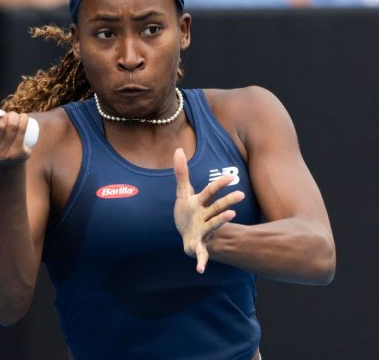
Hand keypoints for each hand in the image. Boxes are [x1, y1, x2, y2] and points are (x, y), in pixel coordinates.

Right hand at [0, 102, 31, 165]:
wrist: (4, 161)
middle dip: (3, 115)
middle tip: (4, 116)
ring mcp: (4, 157)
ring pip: (12, 126)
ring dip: (14, 115)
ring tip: (13, 116)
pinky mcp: (18, 155)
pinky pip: (22, 132)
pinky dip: (24, 120)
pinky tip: (23, 117)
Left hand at [173, 148, 244, 273]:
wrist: (188, 233)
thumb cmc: (188, 211)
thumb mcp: (183, 193)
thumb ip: (181, 173)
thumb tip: (178, 149)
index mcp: (201, 204)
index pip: (210, 191)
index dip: (219, 184)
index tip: (231, 176)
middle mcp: (205, 217)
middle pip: (216, 207)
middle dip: (227, 202)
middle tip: (241, 194)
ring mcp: (203, 231)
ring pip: (213, 225)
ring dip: (221, 221)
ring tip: (231, 216)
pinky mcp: (198, 246)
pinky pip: (201, 255)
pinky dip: (201, 262)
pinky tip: (200, 270)